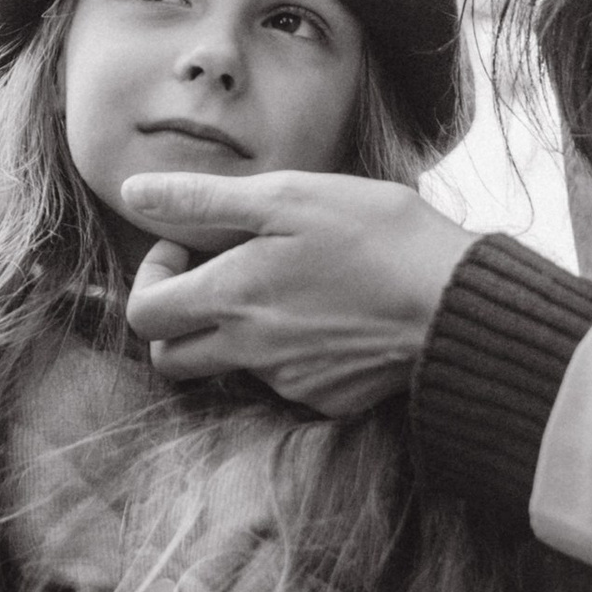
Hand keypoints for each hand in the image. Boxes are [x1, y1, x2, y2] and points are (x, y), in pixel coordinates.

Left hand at [118, 171, 475, 414]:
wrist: (457, 303)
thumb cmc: (376, 236)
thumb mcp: (285, 197)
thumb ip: (202, 200)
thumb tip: (134, 193)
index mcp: (232, 300)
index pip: (144, 315)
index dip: (152, 278)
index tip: (188, 248)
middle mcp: (251, 353)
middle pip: (172, 358)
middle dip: (178, 316)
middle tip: (217, 274)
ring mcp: (291, 383)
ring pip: (230, 368)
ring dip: (236, 331)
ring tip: (285, 282)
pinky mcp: (330, 399)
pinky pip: (285, 382)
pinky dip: (289, 350)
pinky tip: (327, 311)